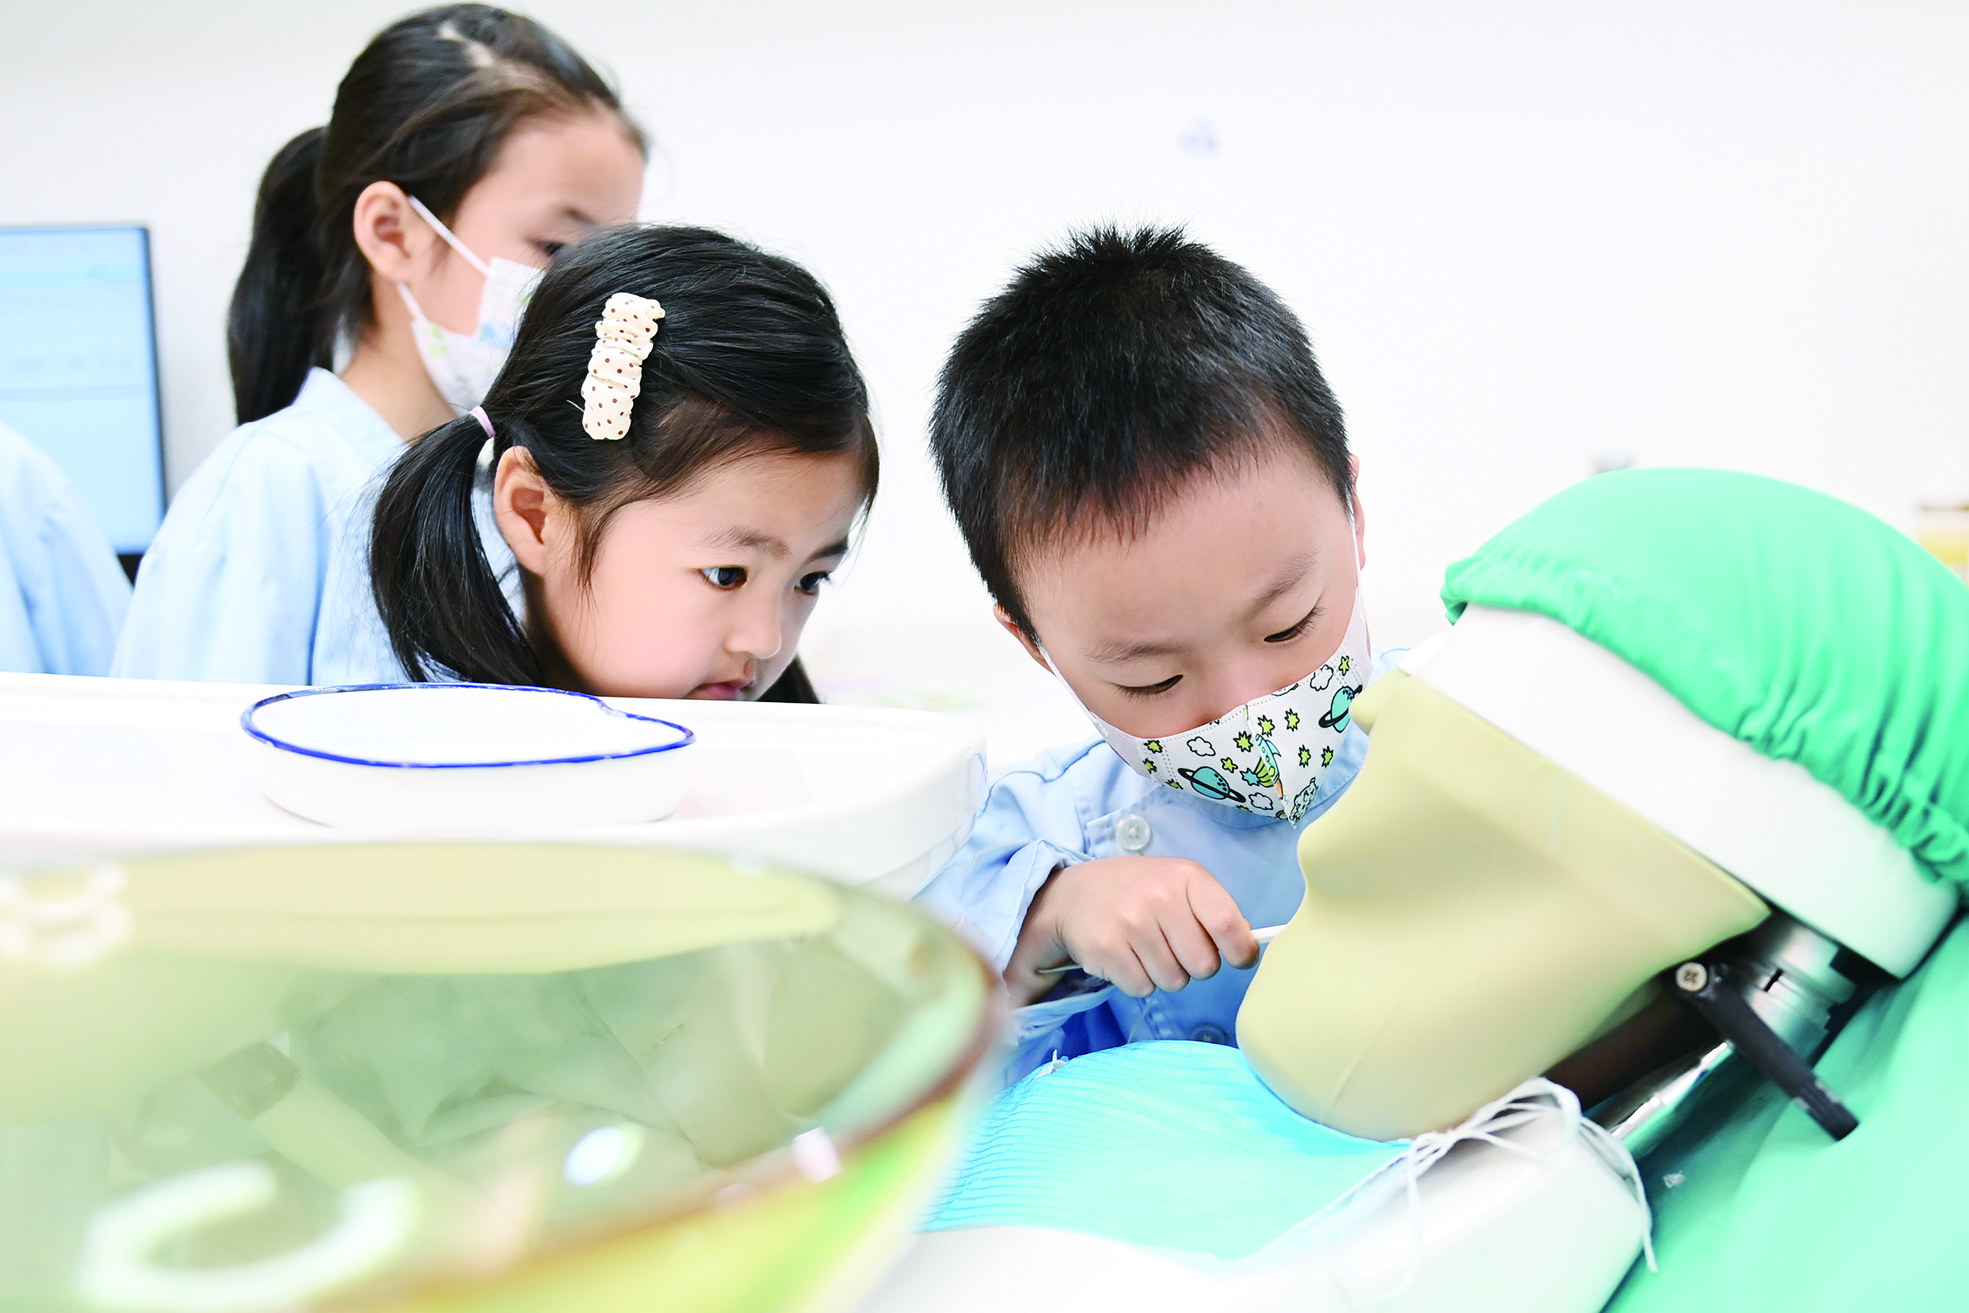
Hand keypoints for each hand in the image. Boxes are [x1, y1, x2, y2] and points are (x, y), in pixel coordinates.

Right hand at [1004, 856, 1259, 1004]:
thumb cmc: (1140, 891)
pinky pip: (1144, 988)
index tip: (1238, 958)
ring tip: (1146, 948)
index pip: (1229, 926)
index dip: (1241, 952)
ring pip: (1174, 981)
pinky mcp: (1106, 950)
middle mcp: (1159, 897)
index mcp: (1187, 877)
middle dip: (1194, 964)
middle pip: (1204, 966)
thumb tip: (1248, 949)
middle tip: (1174, 946)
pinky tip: (1126, 956)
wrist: (1074, 894)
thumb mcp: (1180, 885)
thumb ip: (1216, 912)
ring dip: (1165, 974)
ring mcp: (1130, 924)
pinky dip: (1138, 980)